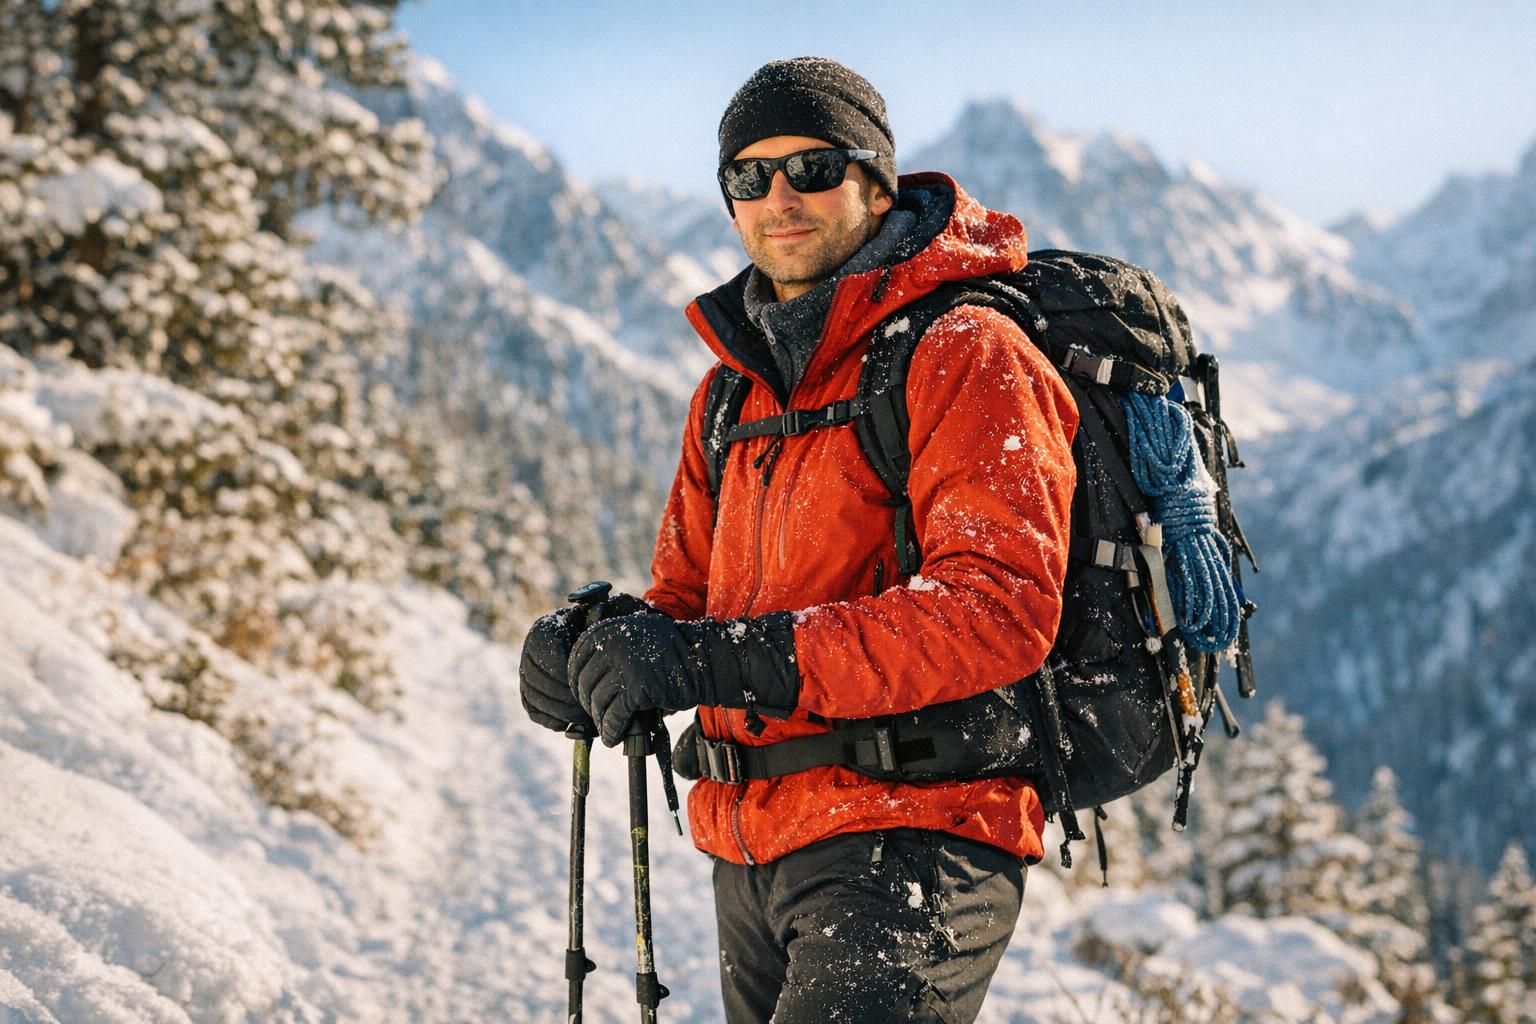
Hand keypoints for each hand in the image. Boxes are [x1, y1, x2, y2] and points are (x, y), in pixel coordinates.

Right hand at [518, 593, 650, 732]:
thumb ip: (600, 616)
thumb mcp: (600, 621)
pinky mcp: (526, 691)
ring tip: (581, 717)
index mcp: (544, 630)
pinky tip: (568, 722)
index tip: (588, 685)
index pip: (549, 656)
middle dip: (564, 698)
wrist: (587, 644)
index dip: (568, 675)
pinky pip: (532, 709)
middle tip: (586, 709)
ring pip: (533, 696)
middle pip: (538, 680)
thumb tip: (602, 608)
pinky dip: (549, 718)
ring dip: (558, 711)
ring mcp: (525, 671)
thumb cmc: (597, 633)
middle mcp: (528, 649)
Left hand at [569, 611, 799, 746]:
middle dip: (590, 706)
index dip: (579, 686)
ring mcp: (623, 665)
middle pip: (584, 684)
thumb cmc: (668, 656)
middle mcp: (610, 643)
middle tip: (600, 717)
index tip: (588, 699)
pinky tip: (615, 737)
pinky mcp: (636, 688)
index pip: (575, 663)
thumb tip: (578, 682)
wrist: (703, 661)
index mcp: (605, 630)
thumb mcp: (633, 640)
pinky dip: (612, 731)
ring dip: (601, 720)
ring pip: (597, 702)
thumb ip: (607, 651)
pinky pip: (613, 716)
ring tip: (609, 728)